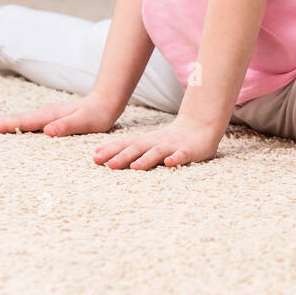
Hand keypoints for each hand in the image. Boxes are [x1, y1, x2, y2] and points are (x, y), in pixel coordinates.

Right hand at [0, 89, 119, 136]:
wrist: (106, 101)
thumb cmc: (97, 115)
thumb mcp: (84, 123)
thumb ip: (66, 126)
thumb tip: (47, 132)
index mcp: (50, 116)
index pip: (23, 122)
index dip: (5, 126)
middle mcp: (45, 114)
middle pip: (17, 118)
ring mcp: (47, 114)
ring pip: (20, 118)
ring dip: (3, 121)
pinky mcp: (50, 117)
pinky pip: (27, 121)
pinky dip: (14, 123)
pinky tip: (10, 126)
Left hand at [93, 114, 220, 169]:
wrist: (200, 126)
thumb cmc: (170, 139)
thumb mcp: (148, 143)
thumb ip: (130, 149)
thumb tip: (105, 157)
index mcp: (146, 141)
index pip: (126, 145)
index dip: (111, 150)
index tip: (95, 158)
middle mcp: (156, 143)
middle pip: (137, 149)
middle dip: (122, 156)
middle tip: (107, 165)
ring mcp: (172, 147)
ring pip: (157, 153)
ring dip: (146, 160)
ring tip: (134, 167)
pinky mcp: (187, 151)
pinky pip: (181, 156)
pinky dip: (175, 159)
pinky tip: (169, 164)